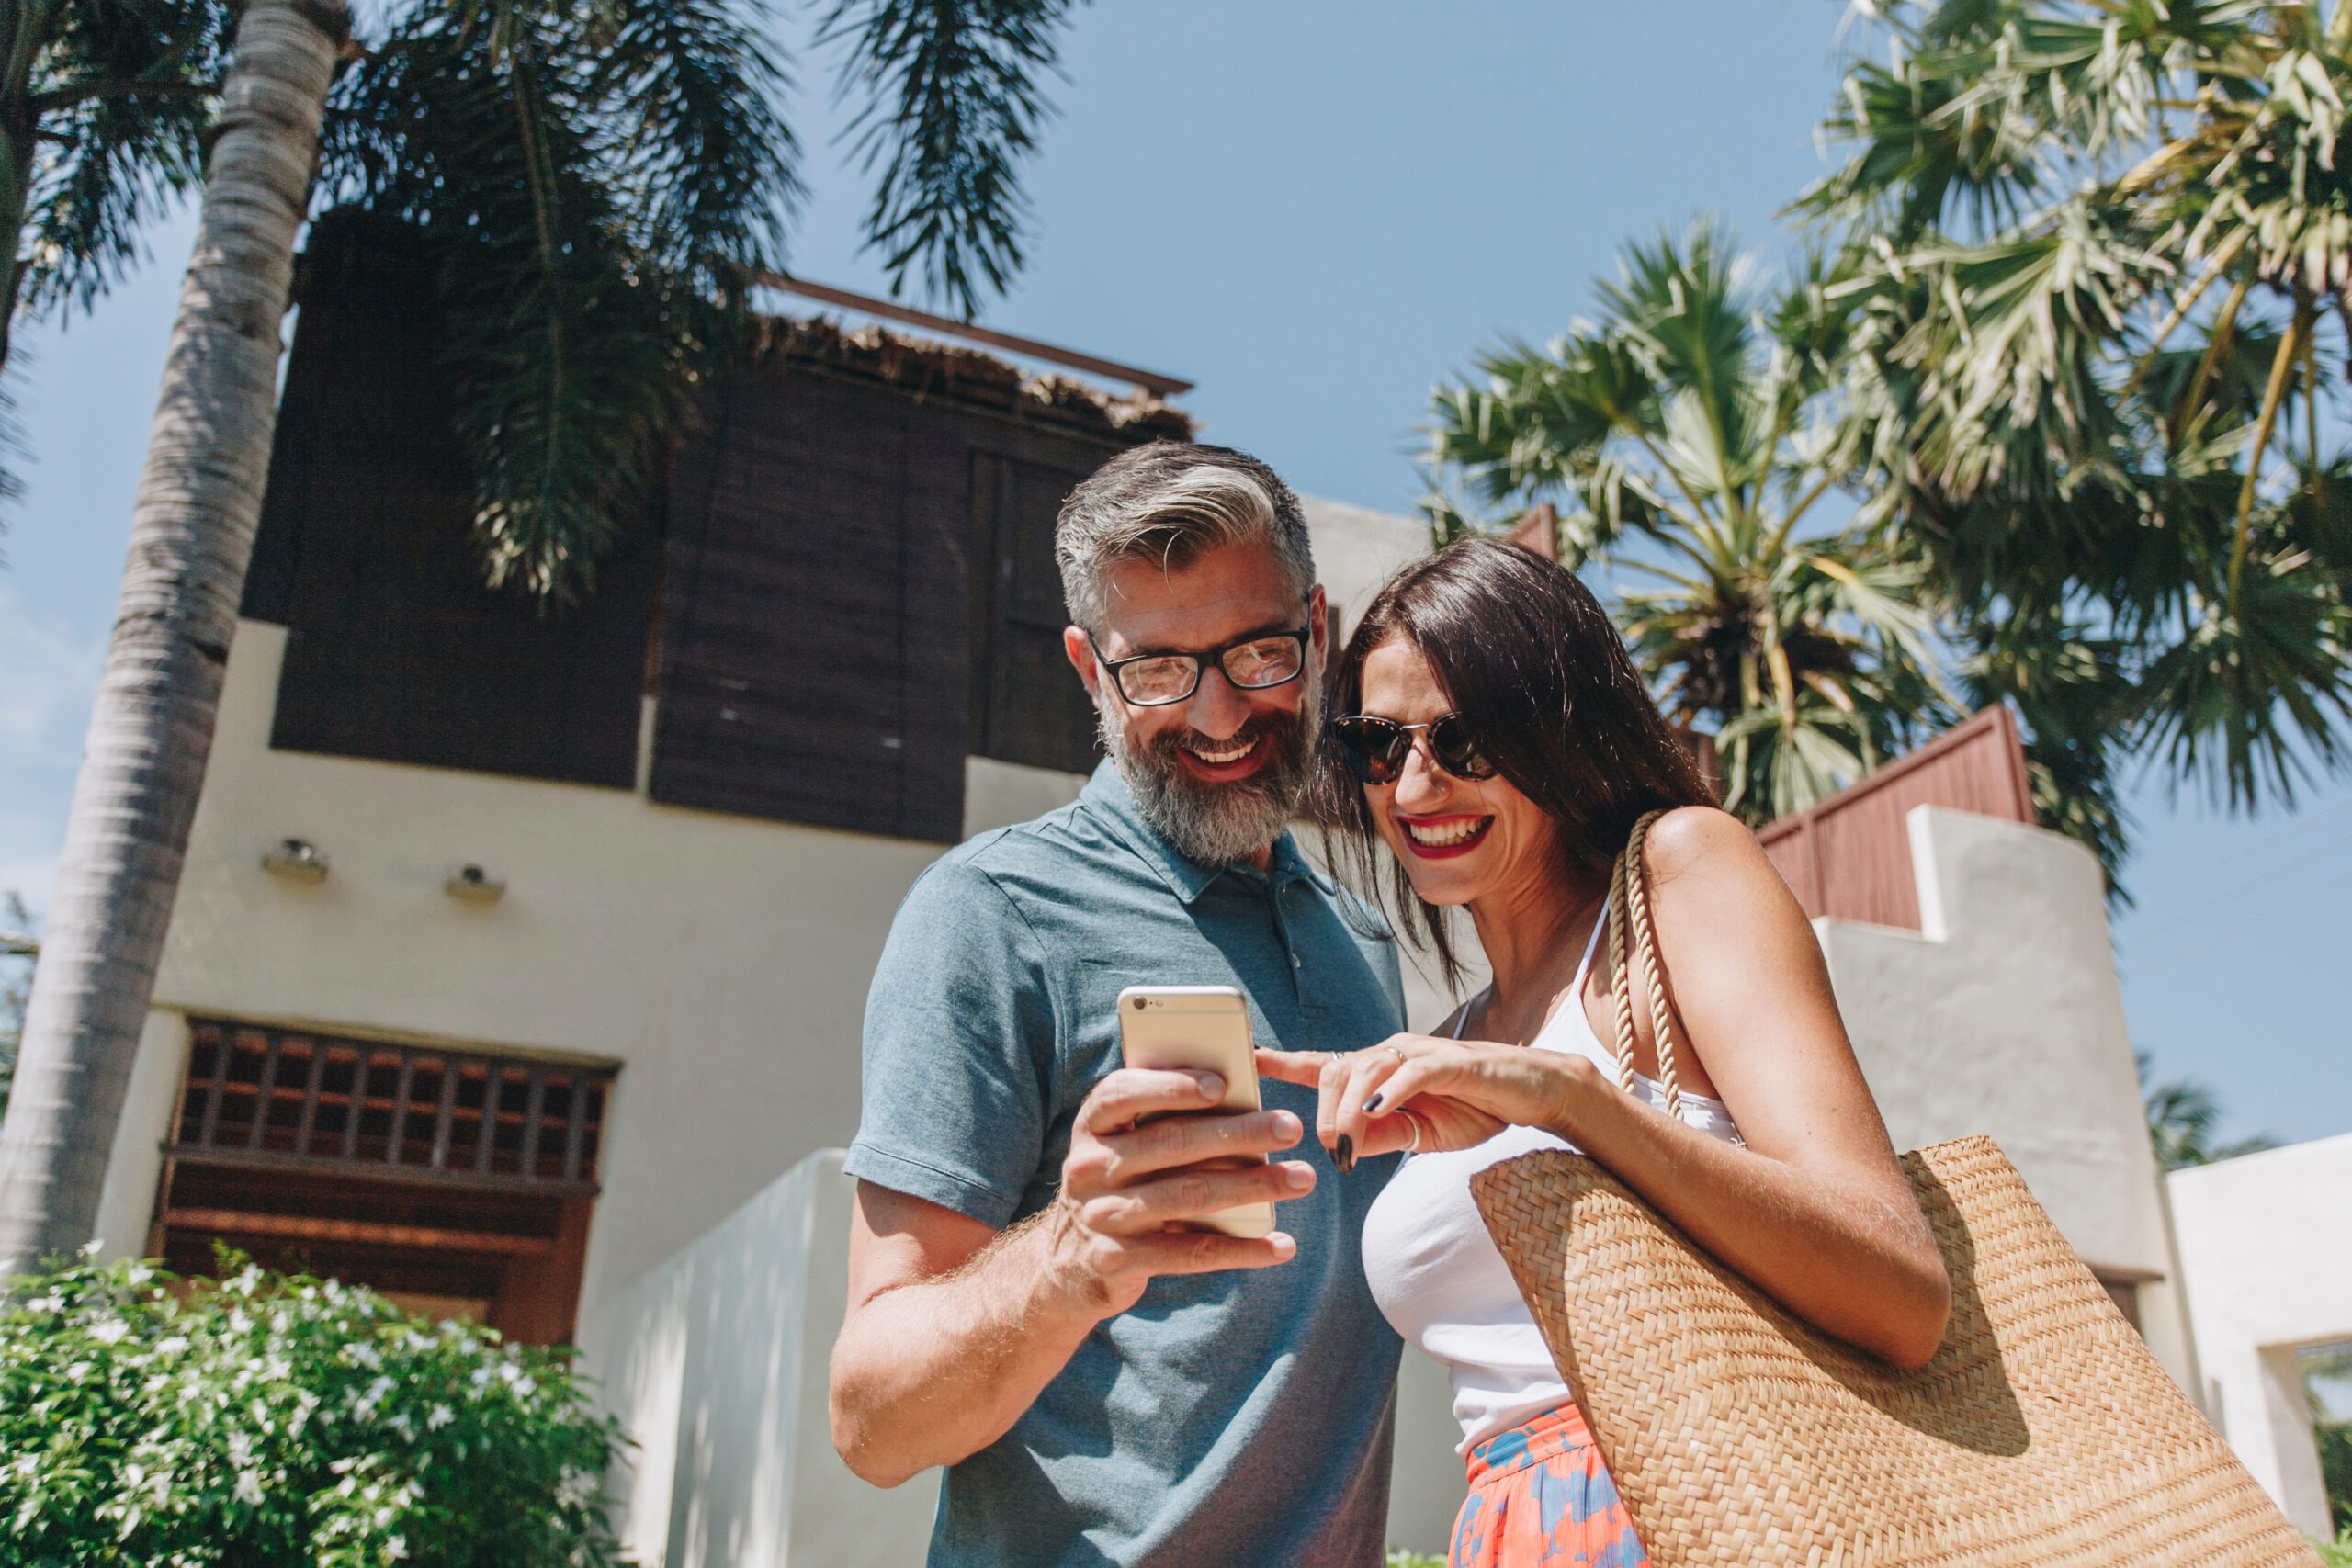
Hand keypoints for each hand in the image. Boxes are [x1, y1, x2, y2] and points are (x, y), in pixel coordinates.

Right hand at [1044, 1067, 1314, 1315]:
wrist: (1067, 1263)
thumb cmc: (1119, 1185)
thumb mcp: (1123, 1147)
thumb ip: (1163, 1122)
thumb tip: (1244, 1104)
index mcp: (1092, 1127)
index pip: (1122, 1094)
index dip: (1171, 1086)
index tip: (1222, 1084)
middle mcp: (1090, 1168)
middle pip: (1171, 1143)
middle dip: (1239, 1132)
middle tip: (1291, 1127)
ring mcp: (1103, 1216)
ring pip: (1189, 1196)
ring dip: (1253, 1186)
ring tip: (1301, 1179)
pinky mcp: (1120, 1260)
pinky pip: (1191, 1252)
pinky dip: (1242, 1249)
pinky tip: (1281, 1245)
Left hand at [1256, 1036, 1594, 1170]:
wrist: (1532, 1095)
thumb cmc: (1474, 1109)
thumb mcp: (1418, 1135)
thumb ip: (1379, 1137)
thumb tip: (1340, 1147)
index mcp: (1380, 1071)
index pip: (1323, 1063)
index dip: (1283, 1063)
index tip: (1246, 1062)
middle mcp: (1393, 1054)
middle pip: (1337, 1070)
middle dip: (1322, 1112)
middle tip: (1331, 1152)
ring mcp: (1421, 1054)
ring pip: (1366, 1069)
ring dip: (1348, 1111)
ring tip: (1344, 1144)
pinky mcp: (1452, 1061)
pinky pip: (1411, 1072)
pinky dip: (1388, 1091)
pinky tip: (1375, 1112)